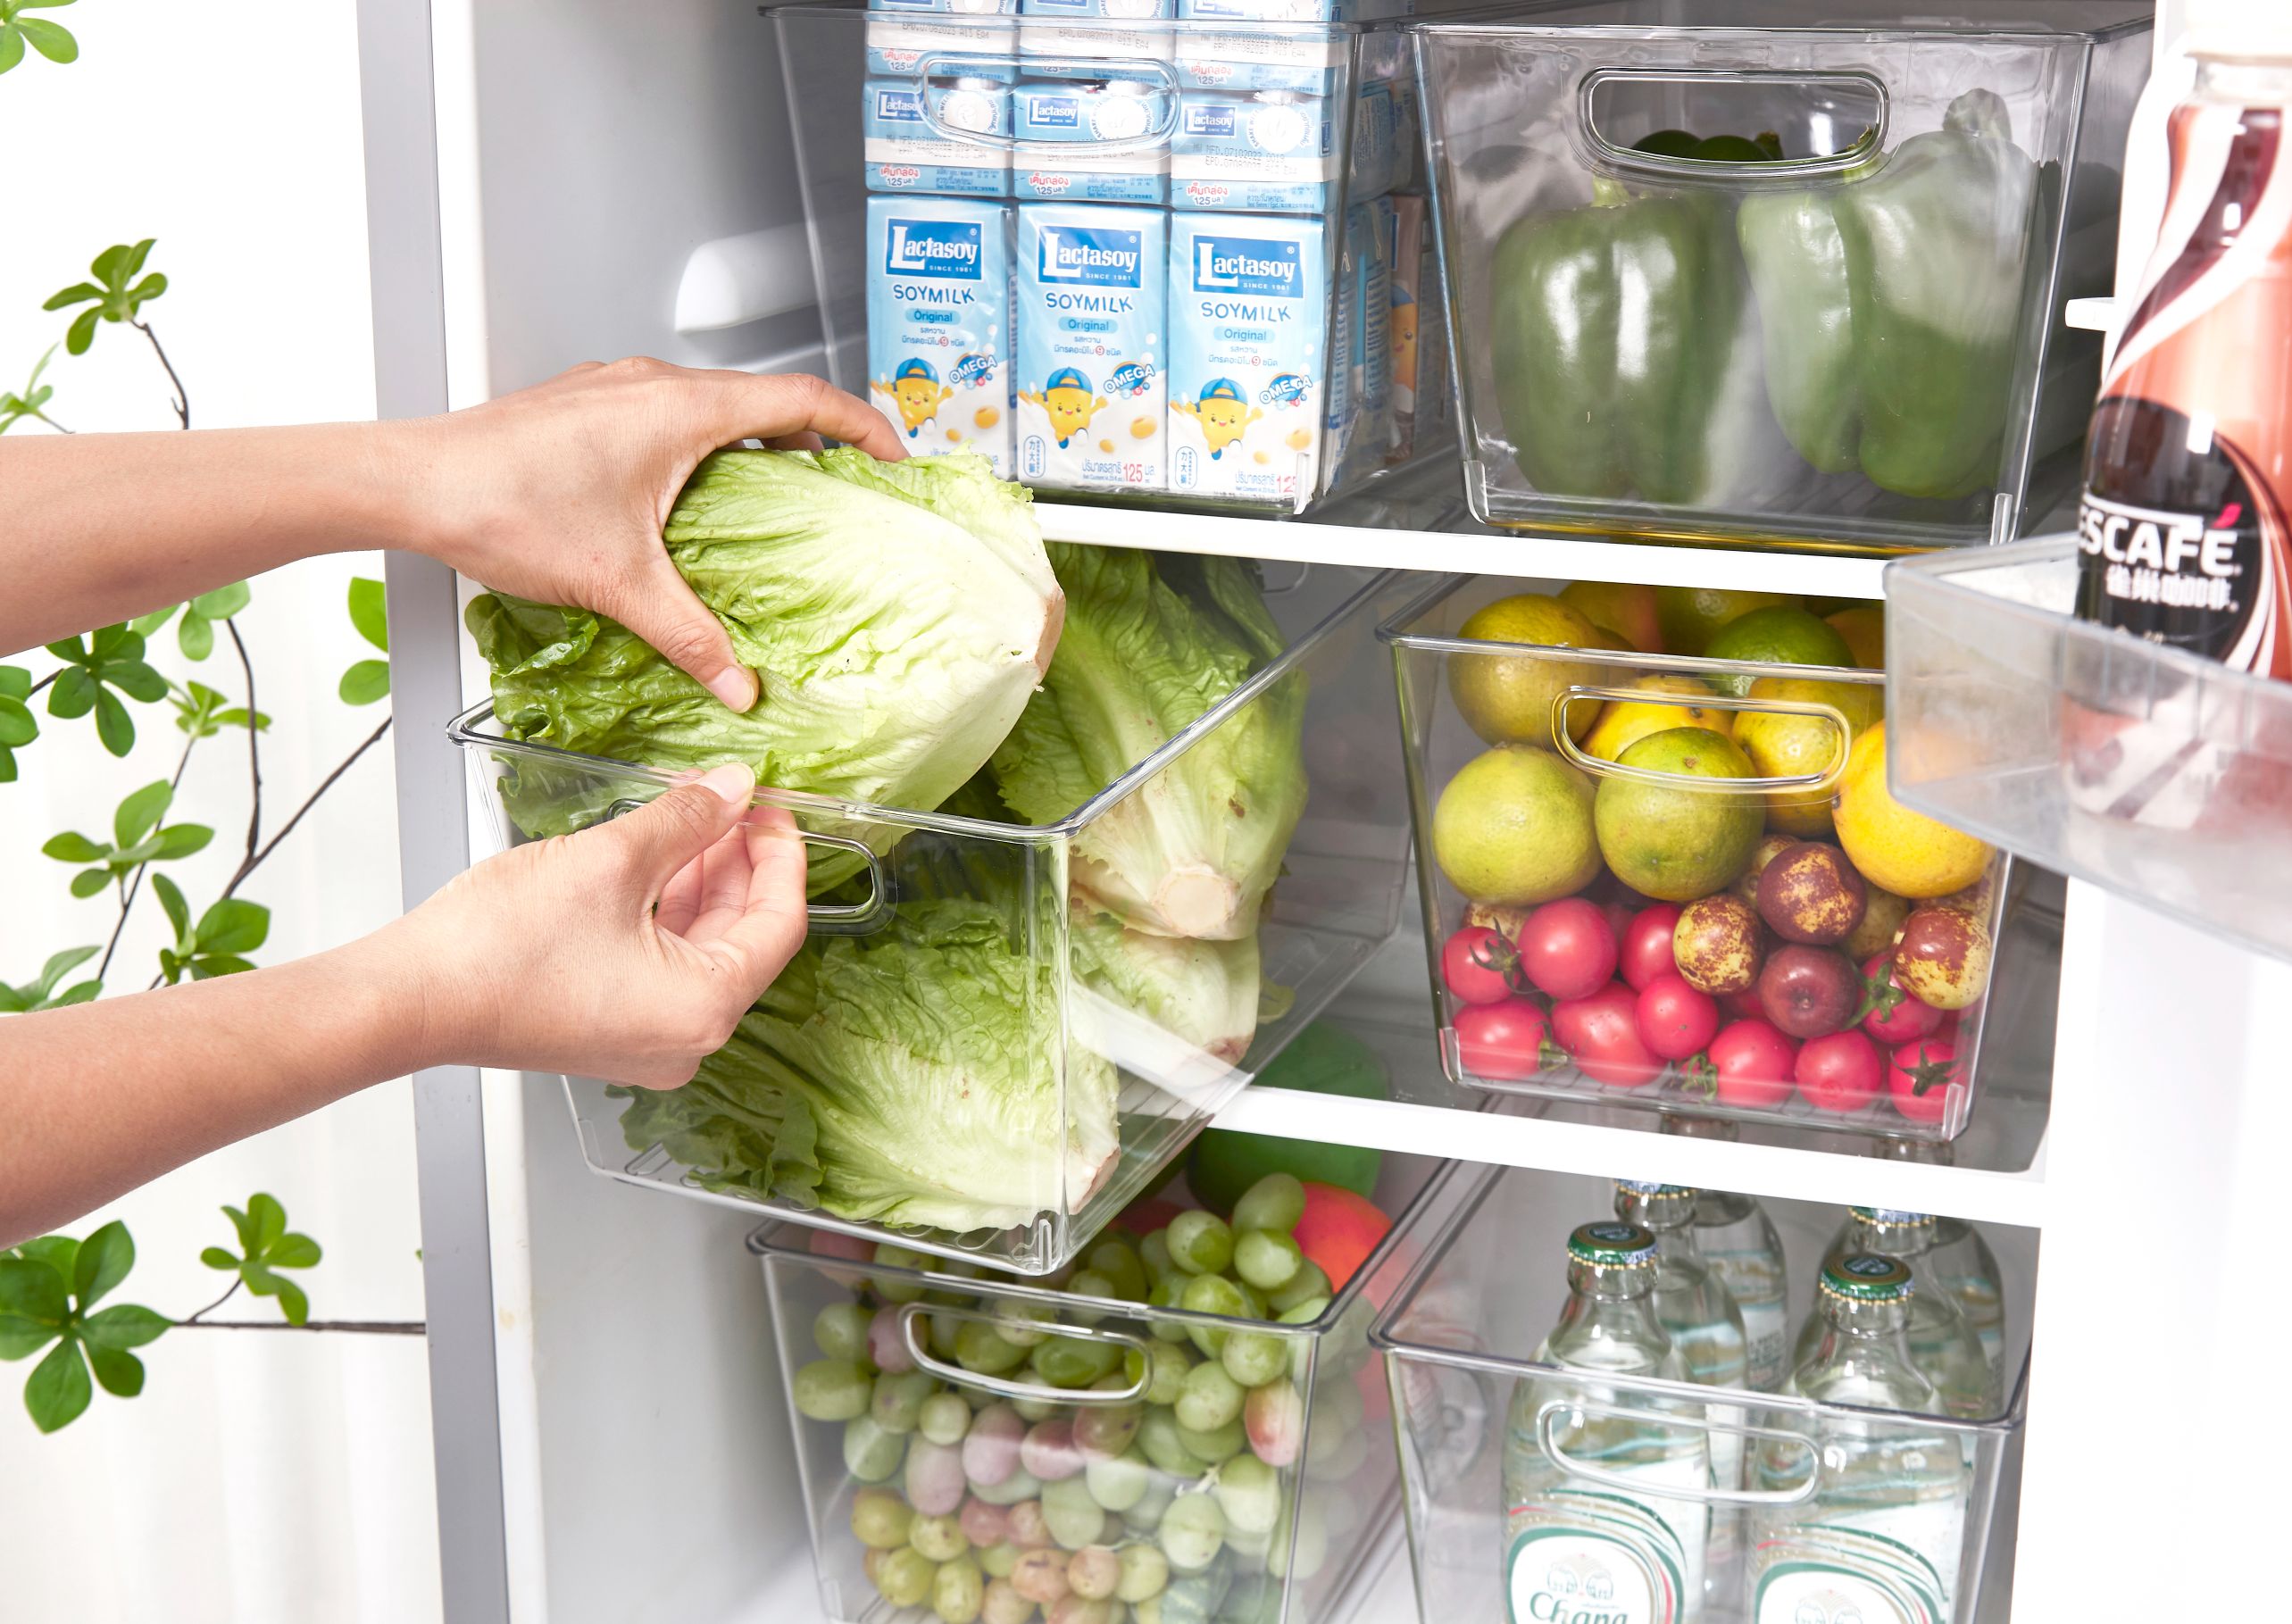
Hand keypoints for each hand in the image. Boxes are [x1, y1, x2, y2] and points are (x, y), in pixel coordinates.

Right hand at [388, 762, 807, 1086]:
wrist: (413, 996)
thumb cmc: (499, 950)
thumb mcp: (614, 859)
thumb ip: (687, 820)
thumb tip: (732, 791)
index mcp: (706, 1008)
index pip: (780, 923)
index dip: (782, 855)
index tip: (773, 809)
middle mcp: (687, 1038)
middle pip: (742, 936)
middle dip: (737, 862)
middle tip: (730, 803)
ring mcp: (648, 1040)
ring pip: (700, 947)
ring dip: (699, 880)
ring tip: (691, 817)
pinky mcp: (611, 1028)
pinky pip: (663, 964)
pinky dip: (665, 910)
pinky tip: (655, 859)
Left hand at [396, 359, 905, 711]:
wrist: (412, 481)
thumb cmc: (502, 504)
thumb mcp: (618, 581)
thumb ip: (690, 637)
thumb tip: (738, 684)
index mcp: (681, 409)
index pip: (802, 397)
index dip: (860, 424)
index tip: (893, 455)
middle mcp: (653, 387)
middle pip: (763, 397)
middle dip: (815, 438)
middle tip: (846, 483)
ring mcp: (616, 392)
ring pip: (713, 406)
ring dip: (756, 442)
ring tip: (779, 495)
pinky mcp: (587, 409)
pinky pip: (670, 417)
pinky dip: (705, 447)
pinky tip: (693, 501)